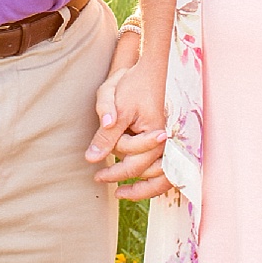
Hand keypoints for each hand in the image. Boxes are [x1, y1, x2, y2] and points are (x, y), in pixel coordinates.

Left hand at [86, 53, 171, 199]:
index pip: (132, 159)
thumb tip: (91, 159)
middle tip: (100, 179)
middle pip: (146, 170)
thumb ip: (105, 135)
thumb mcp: (116, 107)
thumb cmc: (134, 84)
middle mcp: (167, 140)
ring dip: (144, 187)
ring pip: (162, 176)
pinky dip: (153, 179)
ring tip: (123, 193)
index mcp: (155, 132)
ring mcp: (170, 141)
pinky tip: (139, 185)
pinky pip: (165, 168)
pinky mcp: (168, 141)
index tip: (96, 173)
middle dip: (122, 176)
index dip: (114, 166)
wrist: (152, 69)